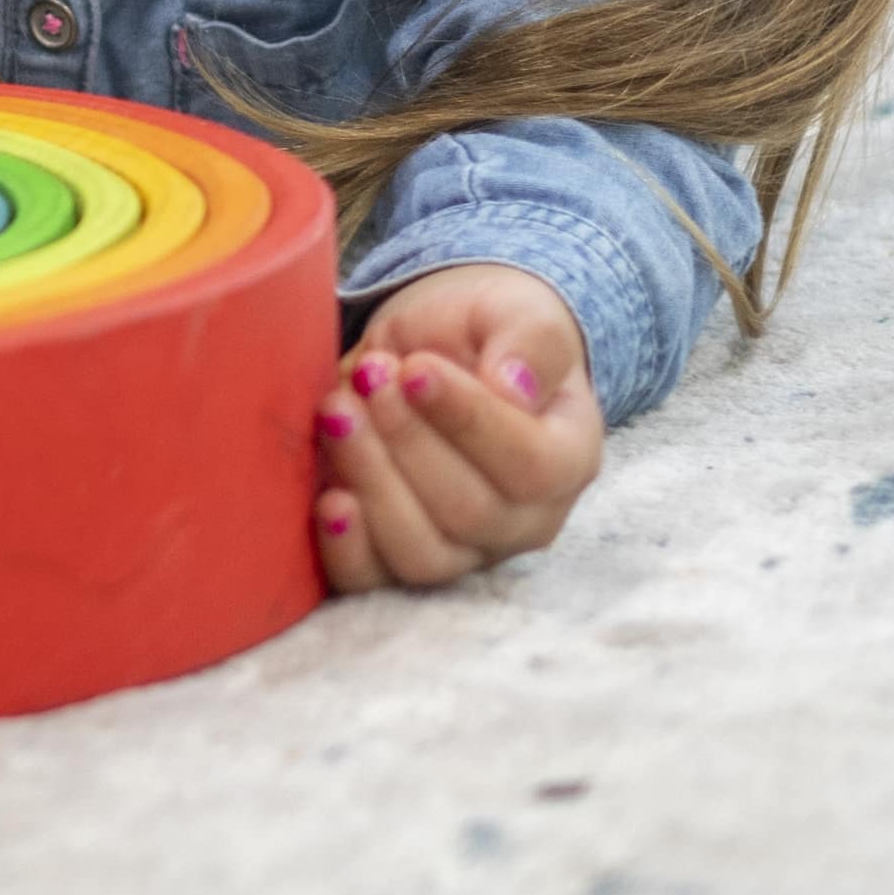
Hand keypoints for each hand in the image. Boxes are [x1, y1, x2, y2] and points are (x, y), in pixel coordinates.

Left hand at [317, 266, 604, 591]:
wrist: (436, 349)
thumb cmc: (485, 331)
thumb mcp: (516, 312)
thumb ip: (529, 341)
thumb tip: (515, 387)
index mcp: (568, 459)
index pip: (530, 466)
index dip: (468, 422)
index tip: (413, 368)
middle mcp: (523, 520)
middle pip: (470, 512)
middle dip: (406, 442)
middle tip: (369, 379)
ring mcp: (464, 549)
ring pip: (422, 553)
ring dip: (371, 482)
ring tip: (335, 413)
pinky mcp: (398, 558)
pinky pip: (374, 582)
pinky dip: (345, 550)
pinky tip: (325, 498)